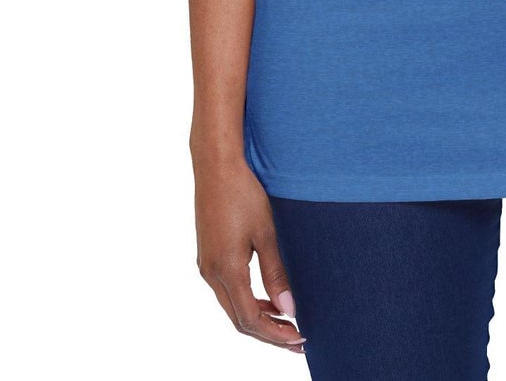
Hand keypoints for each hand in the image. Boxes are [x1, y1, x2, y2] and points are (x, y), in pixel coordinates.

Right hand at [194, 153, 305, 354]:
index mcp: (226, 270)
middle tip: (297, 340)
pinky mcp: (207, 256)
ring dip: (258, 318)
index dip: (275, 334)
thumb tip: (289, 309)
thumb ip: (276, 273)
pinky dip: (247, 301)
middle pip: (239, 320)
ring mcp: (206, 266)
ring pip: (232, 307)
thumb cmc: (244, 193)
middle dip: (268, 333)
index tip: (299, 340)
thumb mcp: (266, 233)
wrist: (216, 166)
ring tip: (286, 322)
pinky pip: (227, 291)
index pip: (251, 319)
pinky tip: (267, 297)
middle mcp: (211, 274)